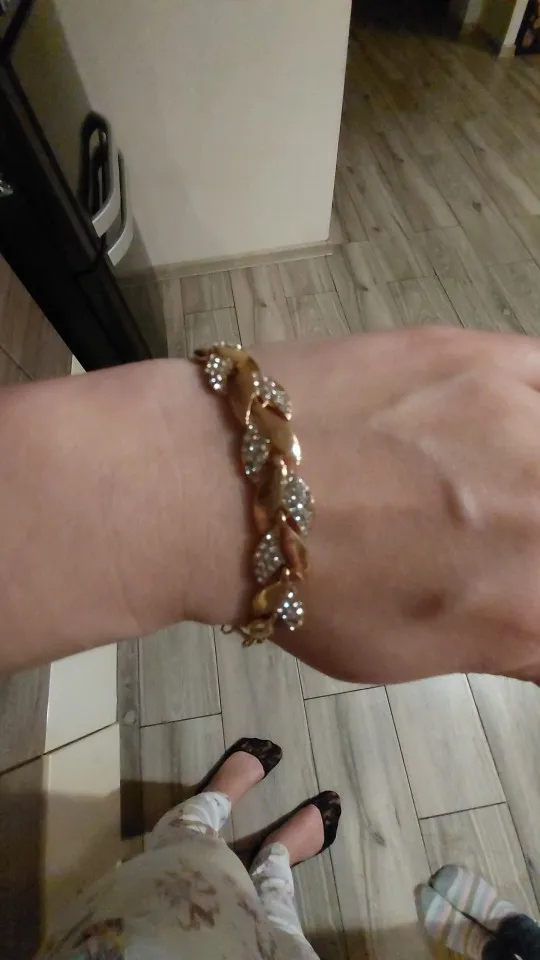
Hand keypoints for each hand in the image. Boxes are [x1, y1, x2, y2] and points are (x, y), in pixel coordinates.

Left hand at [188, 327, 539, 684]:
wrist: (220, 484)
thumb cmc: (304, 587)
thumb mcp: (408, 653)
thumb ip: (506, 641)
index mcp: (527, 607)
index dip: (535, 592)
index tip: (520, 577)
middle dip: (531, 535)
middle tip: (500, 529)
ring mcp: (521, 422)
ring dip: (529, 473)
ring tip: (493, 479)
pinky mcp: (485, 355)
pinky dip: (536, 404)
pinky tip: (511, 422)